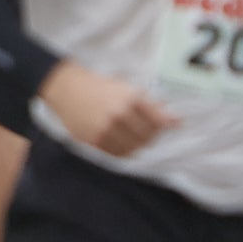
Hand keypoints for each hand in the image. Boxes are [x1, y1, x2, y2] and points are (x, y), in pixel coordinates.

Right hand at [40, 59, 178, 155]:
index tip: (170, 125)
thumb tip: (176, 122)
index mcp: (129, 99)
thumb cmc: (98, 87)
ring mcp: (105, 129)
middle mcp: (118, 115)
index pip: (158, 121)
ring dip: (137, 145)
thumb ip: (151, 106)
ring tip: (133, 136)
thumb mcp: (125, 89)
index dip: (166, 125)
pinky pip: (117, 154)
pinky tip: (120, 141)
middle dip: (151, 135)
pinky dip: (123, 151)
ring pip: (133, 148)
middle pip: (147, 137)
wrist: (66, 89)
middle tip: (148, 131)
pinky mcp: (93, 140)